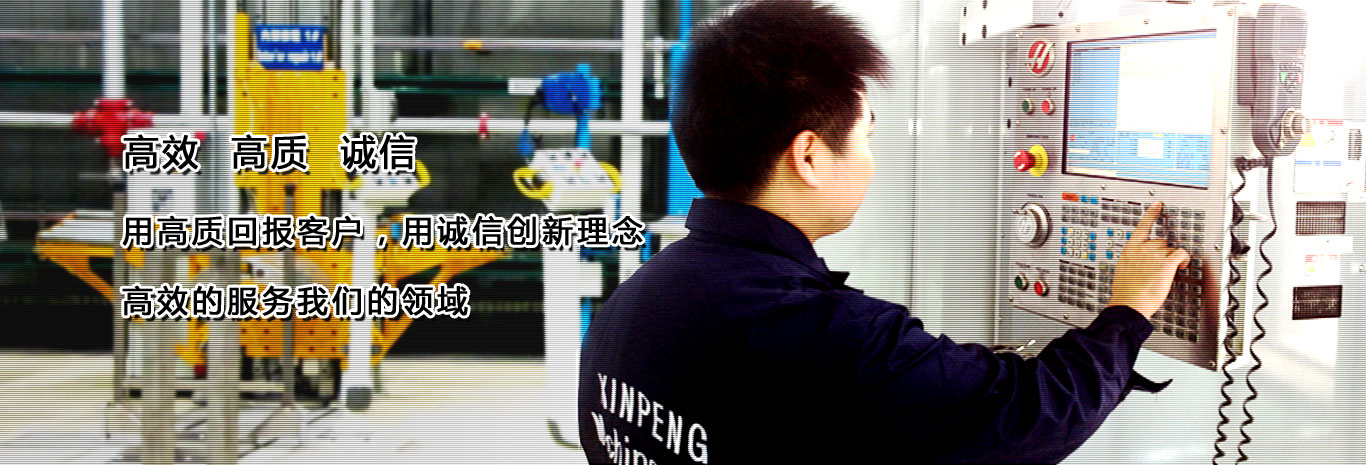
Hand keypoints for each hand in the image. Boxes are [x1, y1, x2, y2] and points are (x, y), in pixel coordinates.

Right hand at [1108, 202, 1190, 318]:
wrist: (1128, 303)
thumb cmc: (1126, 293)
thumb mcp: (1124, 271)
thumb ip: (1134, 261)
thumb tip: (1141, 263)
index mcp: (1129, 250)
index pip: (1142, 227)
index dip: (1151, 214)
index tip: (1157, 205)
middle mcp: (1142, 249)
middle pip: (1160, 241)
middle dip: (1163, 252)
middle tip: (1161, 266)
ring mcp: (1153, 255)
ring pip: (1171, 249)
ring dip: (1172, 258)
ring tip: (1169, 272)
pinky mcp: (1165, 263)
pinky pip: (1181, 254)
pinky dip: (1184, 259)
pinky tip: (1181, 266)